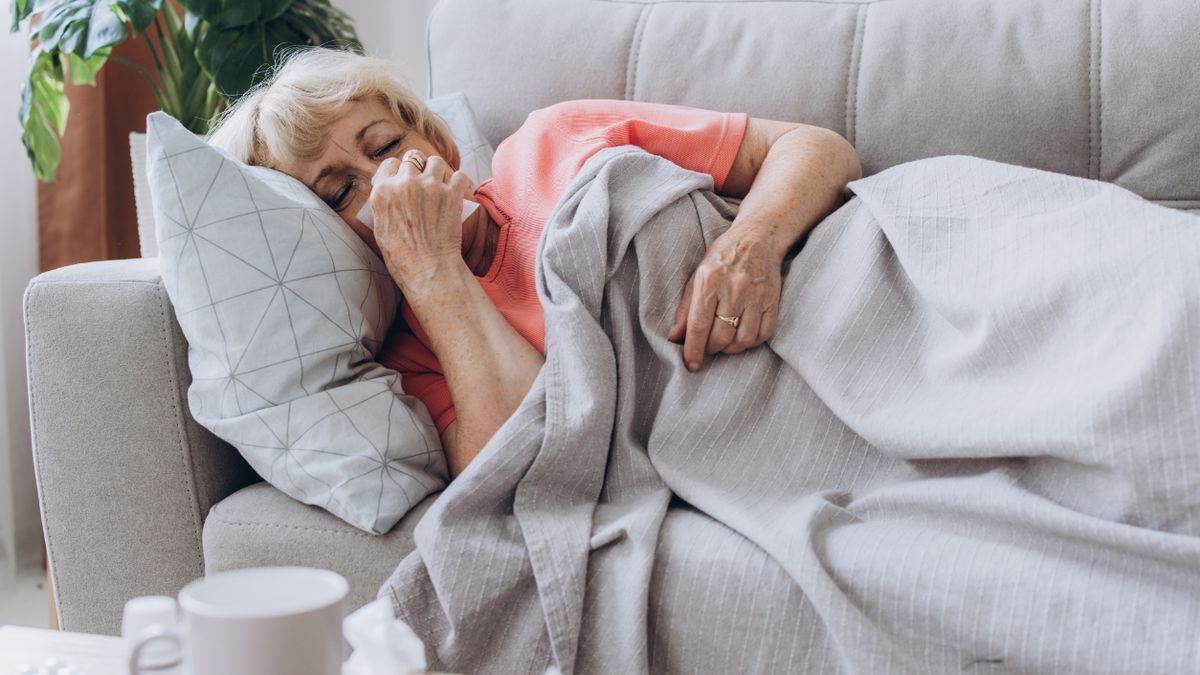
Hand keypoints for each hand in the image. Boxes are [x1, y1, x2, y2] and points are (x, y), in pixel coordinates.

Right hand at [367, 149, 472, 294]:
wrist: (428, 270)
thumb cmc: (402, 258)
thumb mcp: (380, 229)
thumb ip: (383, 205)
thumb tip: (389, 193)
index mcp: (383, 192)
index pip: (391, 164)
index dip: (399, 169)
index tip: (405, 177)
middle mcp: (405, 184)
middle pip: (413, 158)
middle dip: (419, 168)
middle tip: (425, 181)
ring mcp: (429, 187)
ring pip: (436, 161)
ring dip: (439, 170)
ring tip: (442, 183)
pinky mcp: (451, 194)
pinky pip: (459, 175)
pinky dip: (460, 182)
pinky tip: (459, 190)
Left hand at [667, 227, 782, 370]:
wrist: (758, 238)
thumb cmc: (723, 257)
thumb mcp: (698, 276)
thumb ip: (686, 308)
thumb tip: (674, 338)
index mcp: (711, 281)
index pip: (699, 324)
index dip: (693, 349)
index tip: (690, 365)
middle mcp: (734, 289)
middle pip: (721, 336)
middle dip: (711, 348)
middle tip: (707, 346)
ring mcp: (756, 296)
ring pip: (743, 340)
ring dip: (730, 348)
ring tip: (723, 342)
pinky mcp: (772, 301)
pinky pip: (763, 334)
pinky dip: (751, 342)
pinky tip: (741, 336)